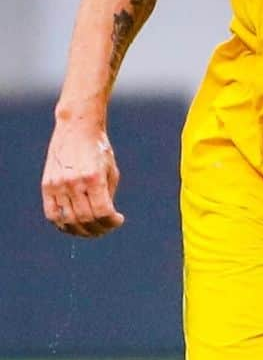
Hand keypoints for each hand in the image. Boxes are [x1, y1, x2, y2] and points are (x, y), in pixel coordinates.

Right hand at [41, 120, 124, 238]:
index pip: (102, 212)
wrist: (77, 128)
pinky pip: (51, 213)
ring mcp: (58, 184)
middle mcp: (74, 182)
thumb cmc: (98, 150)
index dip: (111, 222)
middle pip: (86, 219)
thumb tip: (105, 219)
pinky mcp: (47, 185)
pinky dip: (62, 225)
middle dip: (99, 229)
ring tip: (92, 230)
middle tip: (106, 228)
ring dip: (82, 231)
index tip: (118, 220)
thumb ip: (107, 196)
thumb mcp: (111, 171)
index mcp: (94, 177)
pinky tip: (73, 226)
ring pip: (68, 220)